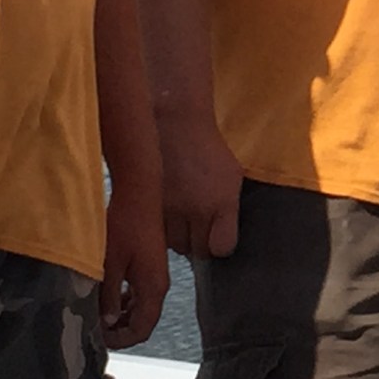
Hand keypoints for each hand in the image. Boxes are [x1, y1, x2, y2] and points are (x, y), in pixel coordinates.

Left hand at [100, 183, 170, 348]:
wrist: (139, 194)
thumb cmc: (126, 224)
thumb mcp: (110, 264)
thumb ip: (108, 296)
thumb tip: (106, 321)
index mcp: (153, 287)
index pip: (142, 329)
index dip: (121, 340)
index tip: (99, 339)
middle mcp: (158, 284)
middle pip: (143, 321)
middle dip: (119, 330)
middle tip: (94, 328)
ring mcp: (155, 274)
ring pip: (140, 308)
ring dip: (120, 315)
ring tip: (97, 313)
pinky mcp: (149, 265)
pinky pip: (138, 293)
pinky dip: (123, 301)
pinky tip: (106, 295)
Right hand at [158, 115, 244, 259]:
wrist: (175, 127)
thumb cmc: (208, 151)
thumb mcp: (231, 177)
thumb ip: (229, 210)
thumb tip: (224, 242)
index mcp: (222, 202)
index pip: (222, 247)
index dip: (220, 246)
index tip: (218, 239)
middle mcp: (196, 210)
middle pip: (197, 251)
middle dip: (199, 244)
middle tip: (199, 230)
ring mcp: (169, 211)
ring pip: (175, 246)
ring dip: (179, 239)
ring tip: (181, 221)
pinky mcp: (147, 208)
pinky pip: (156, 235)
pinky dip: (162, 231)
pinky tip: (167, 216)